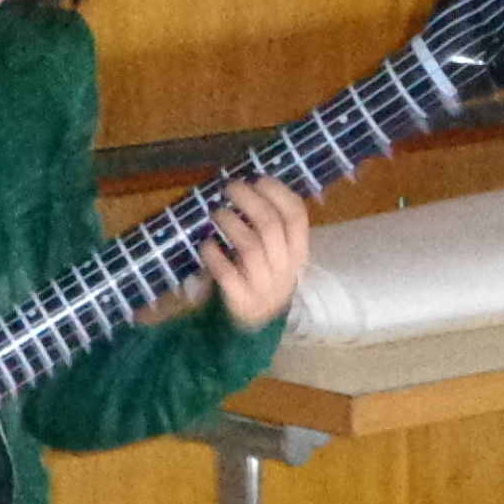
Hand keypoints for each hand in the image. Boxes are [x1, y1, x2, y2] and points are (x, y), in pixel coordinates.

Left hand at [200, 176, 310, 333]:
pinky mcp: (241, 301)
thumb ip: (268, 226)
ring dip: (230, 223)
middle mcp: (285, 268)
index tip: (257, 177)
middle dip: (249, 200)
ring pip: (250, 247)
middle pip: (270, 225)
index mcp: (298, 252)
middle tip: (229, 187)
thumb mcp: (276, 253)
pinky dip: (213, 255)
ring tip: (216, 213)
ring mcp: (264, 286)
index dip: (277, 192)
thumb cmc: (262, 277)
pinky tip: (205, 245)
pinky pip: (227, 274)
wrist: (254, 325)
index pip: (296, 215)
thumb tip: (247, 185)